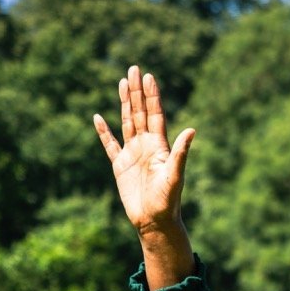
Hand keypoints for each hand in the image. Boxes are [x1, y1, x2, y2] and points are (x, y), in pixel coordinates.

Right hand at [93, 65, 195, 288]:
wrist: (154, 221)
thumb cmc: (168, 201)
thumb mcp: (175, 176)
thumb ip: (181, 153)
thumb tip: (192, 130)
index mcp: (160, 146)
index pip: (155, 115)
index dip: (152, 96)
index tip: (149, 76)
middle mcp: (146, 146)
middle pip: (140, 112)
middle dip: (137, 91)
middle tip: (134, 69)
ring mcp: (132, 154)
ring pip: (127, 122)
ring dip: (125, 103)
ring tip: (123, 83)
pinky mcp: (120, 166)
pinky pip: (110, 144)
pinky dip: (104, 132)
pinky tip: (98, 117)